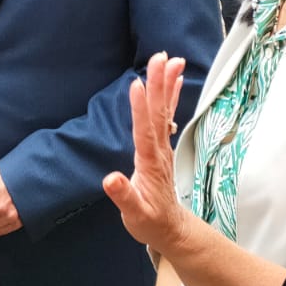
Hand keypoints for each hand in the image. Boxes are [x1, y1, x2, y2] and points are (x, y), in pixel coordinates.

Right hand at [103, 54, 190, 252]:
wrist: (170, 228)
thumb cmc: (149, 221)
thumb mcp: (134, 215)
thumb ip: (124, 196)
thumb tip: (111, 179)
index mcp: (148, 163)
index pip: (144, 131)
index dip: (140, 108)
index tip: (137, 84)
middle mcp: (158, 150)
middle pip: (158, 113)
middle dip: (158, 84)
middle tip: (160, 57)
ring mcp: (162, 147)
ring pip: (164, 110)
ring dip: (167, 84)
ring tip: (171, 59)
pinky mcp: (161, 146)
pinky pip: (166, 116)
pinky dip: (170, 97)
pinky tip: (174, 80)